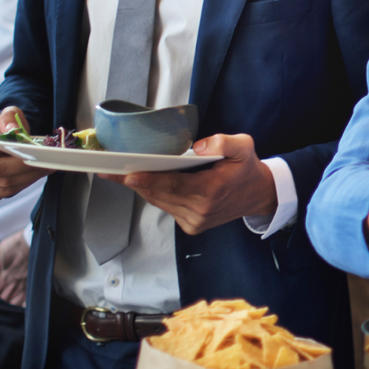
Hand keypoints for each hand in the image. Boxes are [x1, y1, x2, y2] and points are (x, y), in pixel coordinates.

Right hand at [0, 106, 51, 200]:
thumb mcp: (7, 115)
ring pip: (3, 183)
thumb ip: (9, 117)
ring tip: (44, 168)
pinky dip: (22, 185)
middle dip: (23, 166)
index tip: (29, 149)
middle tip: (43, 162)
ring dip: (27, 178)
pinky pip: (4, 192)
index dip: (8, 150)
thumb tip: (12, 128)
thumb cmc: (1, 128)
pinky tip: (34, 176)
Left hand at [0, 230, 28, 305]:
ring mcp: (26, 287)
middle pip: (4, 301)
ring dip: (9, 305)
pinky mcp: (35, 286)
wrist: (38, 240)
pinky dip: (22, 305)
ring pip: (15, 304)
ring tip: (6, 306)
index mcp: (4, 277)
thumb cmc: (18, 245)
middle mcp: (15, 285)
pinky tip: (19, 307)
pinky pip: (27, 302)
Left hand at [104, 134, 276, 234]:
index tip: (128, 174)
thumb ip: (223, 142)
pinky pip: (166, 207)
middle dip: (134, 181)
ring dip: (142, 188)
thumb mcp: (244, 146)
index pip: (174, 184)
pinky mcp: (191, 226)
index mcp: (212, 191)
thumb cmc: (247, 169)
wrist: (258, 195)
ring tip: (120, 173)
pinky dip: (155, 194)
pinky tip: (145, 181)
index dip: (149, 179)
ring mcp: (195, 221)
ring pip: (159, 202)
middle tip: (110, 169)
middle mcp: (201, 210)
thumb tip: (198, 147)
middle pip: (160, 194)